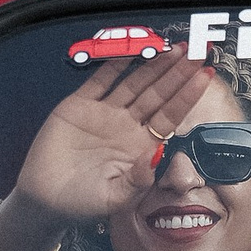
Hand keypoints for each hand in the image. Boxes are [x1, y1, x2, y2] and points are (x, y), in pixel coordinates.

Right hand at [8, 51, 215, 237]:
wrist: (46, 200)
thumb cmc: (83, 203)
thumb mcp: (116, 198)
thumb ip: (138, 179)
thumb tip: (157, 155)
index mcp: (141, 146)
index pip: (171, 115)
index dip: (187, 95)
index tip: (205, 76)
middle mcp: (127, 126)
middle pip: (158, 94)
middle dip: (177, 73)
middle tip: (196, 51)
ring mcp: (104, 113)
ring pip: (133, 83)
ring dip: (152, 65)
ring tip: (172, 48)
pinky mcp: (78, 106)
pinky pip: (98, 81)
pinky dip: (112, 65)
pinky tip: (129, 50)